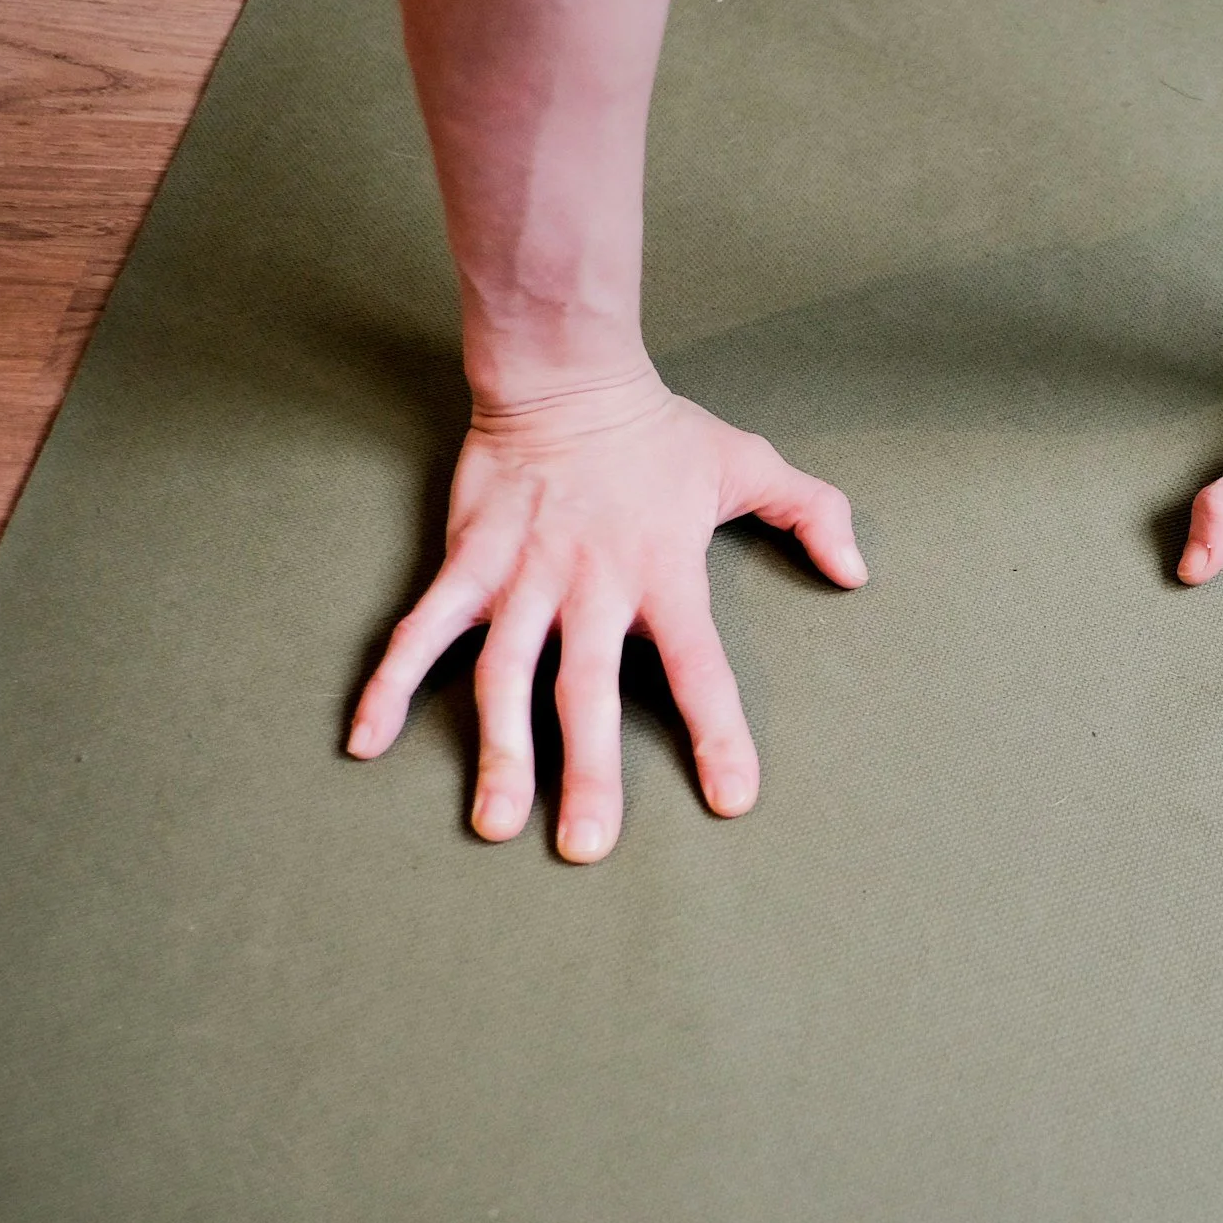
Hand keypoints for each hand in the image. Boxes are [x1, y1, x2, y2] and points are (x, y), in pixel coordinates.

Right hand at [347, 366, 865, 861]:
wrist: (564, 372)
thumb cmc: (659, 430)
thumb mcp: (749, 463)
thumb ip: (813, 514)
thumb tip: (856, 572)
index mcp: (664, 572)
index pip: (700, 665)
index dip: (717, 733)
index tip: (731, 798)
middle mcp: (592, 584)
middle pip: (587, 691)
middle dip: (588, 771)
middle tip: (586, 849)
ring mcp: (523, 576)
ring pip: (505, 675)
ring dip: (498, 750)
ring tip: (495, 823)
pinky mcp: (467, 561)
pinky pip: (422, 630)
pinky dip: (390, 684)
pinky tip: (366, 743)